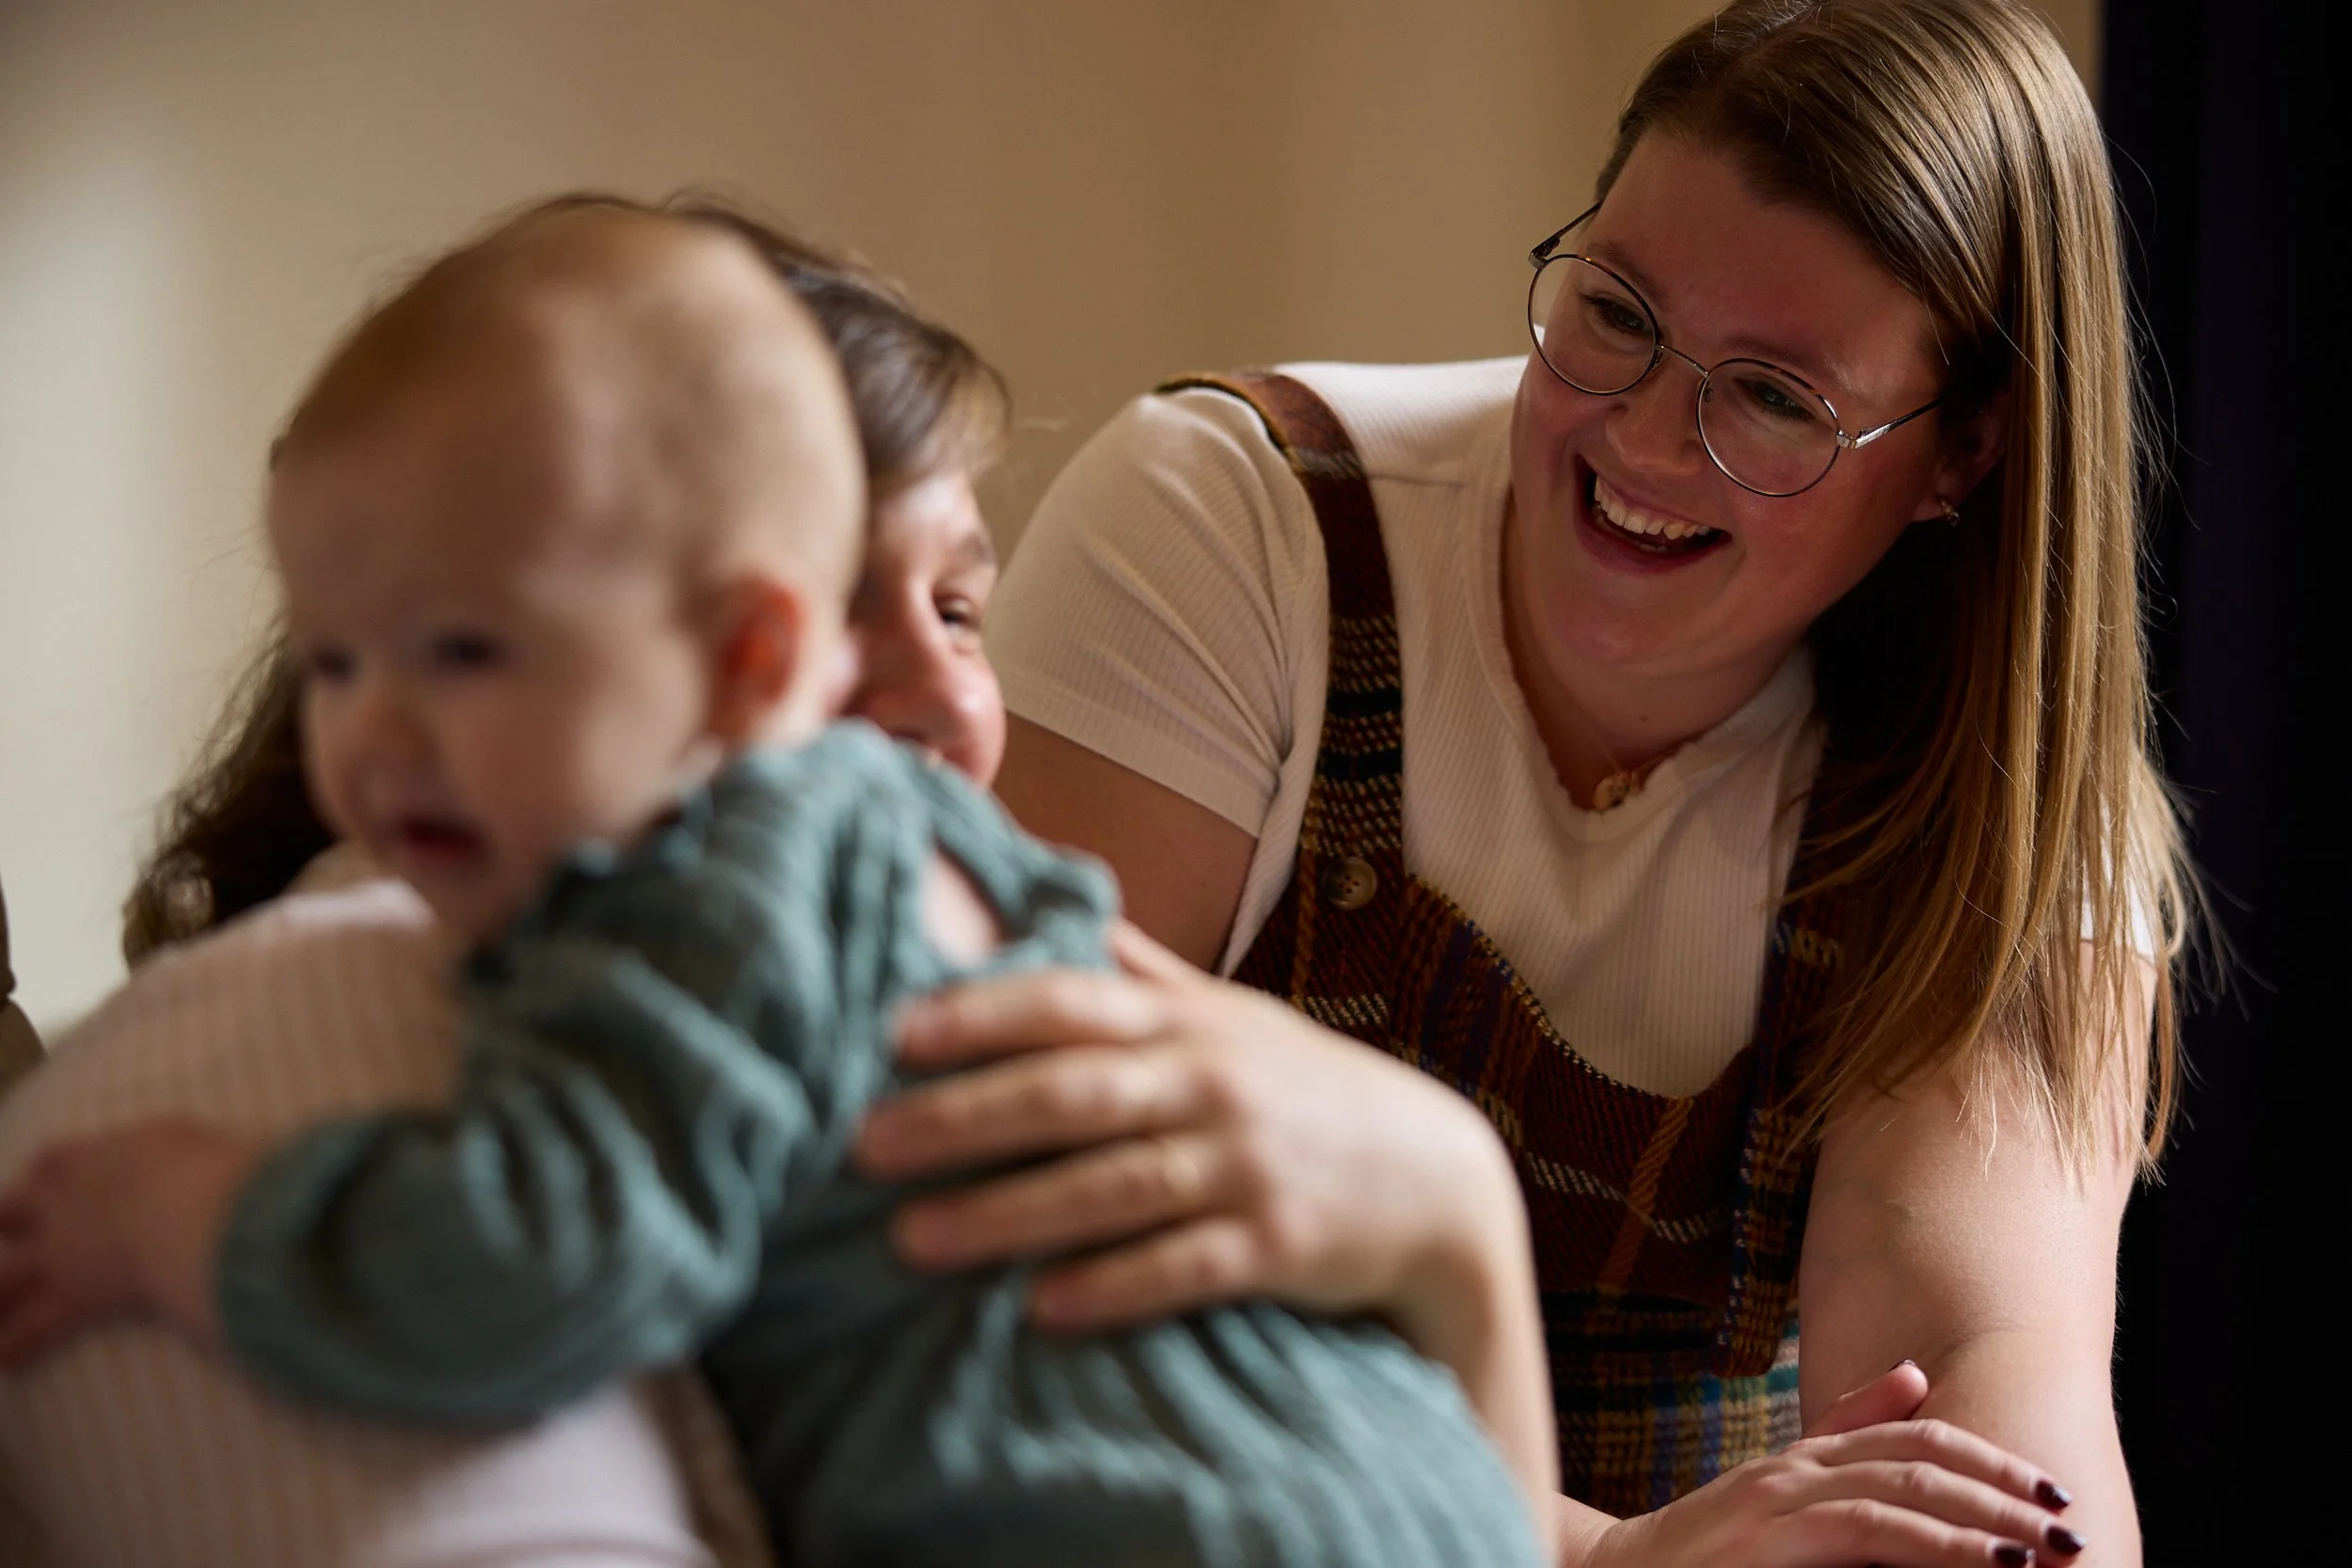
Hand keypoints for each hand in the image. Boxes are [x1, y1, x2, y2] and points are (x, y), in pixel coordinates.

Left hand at [0, 1118, 262, 1364]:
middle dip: (2, 1221)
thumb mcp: (185, 1143)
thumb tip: (177, 1161)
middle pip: (8, 1212)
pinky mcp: (73, 1298)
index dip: (45, 1173)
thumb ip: (168, 1153)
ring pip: (2, 1276)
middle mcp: (63, 1206)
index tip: (41, 1180)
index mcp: (93, 1161)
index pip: (53, 1161)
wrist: (192, 1216)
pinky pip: (32, 1328)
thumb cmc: (203, 1171)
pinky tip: (6, 1363)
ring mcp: (60, 1255)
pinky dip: (15, 1346)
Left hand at [857, 923, 1521, 1341]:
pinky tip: (1041, 1308)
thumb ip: (1137, 973)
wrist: (1436, 1180)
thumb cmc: (1305, 1090)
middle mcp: (1210, 1082)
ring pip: (1113, 1184)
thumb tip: (1045, 895)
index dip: (980, 1012)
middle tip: (864, 1145)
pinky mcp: (1278, 1246)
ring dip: (1010, 1214)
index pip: (1069, 1001)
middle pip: (1072, 1092)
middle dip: (965, 1117)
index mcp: (1185, 1023)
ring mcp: (1246, 1164)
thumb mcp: (1231, 1019)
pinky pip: (1185, 1267)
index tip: (891, 1032)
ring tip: (914, 1240)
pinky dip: (1114, 1286)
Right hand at [1560, 1362, 2085, 1567]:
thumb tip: (1914, 1374)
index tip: (2047, 1491)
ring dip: (1980, 1520)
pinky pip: (1867, 1529)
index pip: (1914, 1434)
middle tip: (2067, 1523)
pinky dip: (1932, 1542)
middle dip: (2001, 1489)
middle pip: (1919, 1456)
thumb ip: (1844, 1434)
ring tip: (2039, 1548)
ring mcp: (1779, 1500)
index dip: (1987, 1456)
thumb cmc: (1705, 1552)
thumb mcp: (1779, 1494)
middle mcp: (1797, 1468)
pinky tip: (1979, 1559)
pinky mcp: (1770, 1537)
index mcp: (1808, 1458)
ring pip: (1900, 1491)